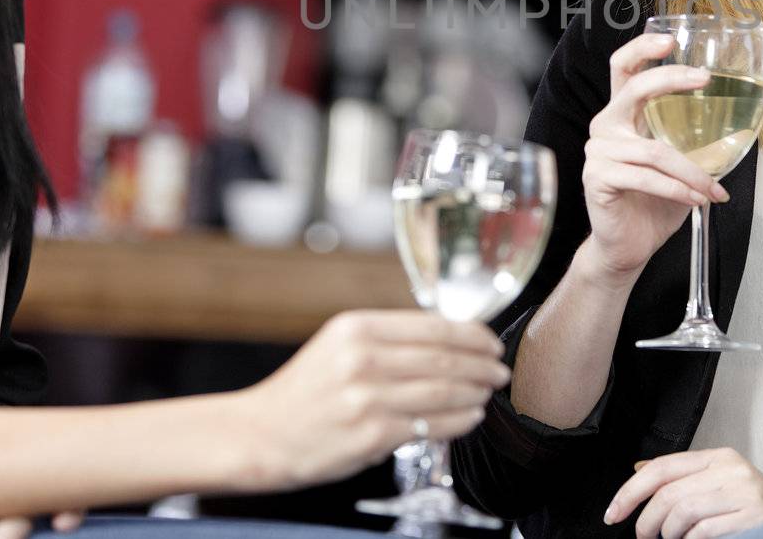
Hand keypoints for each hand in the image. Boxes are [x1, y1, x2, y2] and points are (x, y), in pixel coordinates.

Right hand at [234, 310, 509, 490]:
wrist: (262, 434)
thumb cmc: (305, 391)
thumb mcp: (339, 345)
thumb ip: (387, 339)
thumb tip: (447, 339)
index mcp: (357, 327)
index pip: (433, 326)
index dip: (472, 335)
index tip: (491, 342)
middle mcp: (364, 359)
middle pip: (444, 358)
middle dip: (482, 365)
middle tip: (500, 371)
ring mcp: (368, 398)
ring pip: (443, 392)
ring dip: (476, 392)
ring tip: (489, 393)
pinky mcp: (372, 435)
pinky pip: (430, 425)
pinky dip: (459, 421)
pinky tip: (470, 417)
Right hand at [582, 33, 725, 282]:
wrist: (628, 244)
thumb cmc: (654, 202)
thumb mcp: (678, 164)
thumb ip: (693, 139)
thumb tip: (741, 124)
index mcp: (622, 115)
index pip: (623, 69)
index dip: (642, 48)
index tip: (671, 39)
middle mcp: (606, 126)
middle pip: (634, 89)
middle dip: (672, 79)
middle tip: (704, 80)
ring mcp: (598, 152)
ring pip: (655, 150)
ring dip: (692, 171)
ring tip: (712, 190)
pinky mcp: (597, 178)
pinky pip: (646, 177)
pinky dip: (677, 190)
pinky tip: (695, 200)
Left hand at [604, 448, 762, 537]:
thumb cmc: (755, 508)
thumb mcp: (719, 483)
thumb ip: (684, 478)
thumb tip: (638, 472)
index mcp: (718, 457)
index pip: (662, 468)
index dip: (630, 491)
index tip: (613, 513)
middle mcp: (730, 469)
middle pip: (668, 493)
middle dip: (645, 520)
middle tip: (642, 536)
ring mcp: (742, 492)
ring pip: (682, 513)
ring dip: (668, 534)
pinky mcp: (752, 516)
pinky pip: (703, 531)